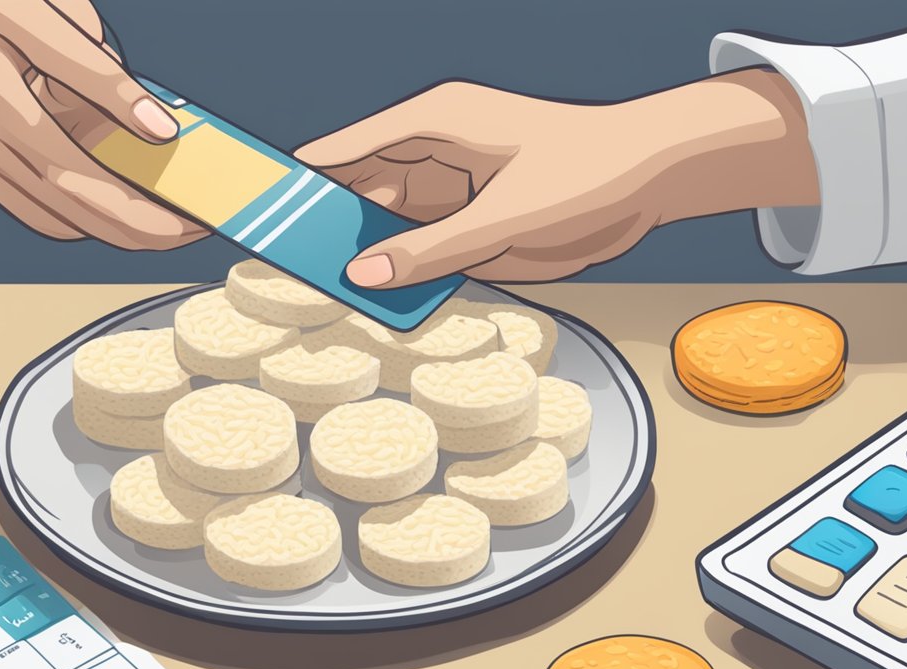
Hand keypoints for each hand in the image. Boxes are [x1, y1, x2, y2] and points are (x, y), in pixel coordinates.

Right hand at [0, 0, 206, 248]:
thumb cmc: (17, 1)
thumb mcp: (56, 23)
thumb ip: (102, 76)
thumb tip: (160, 130)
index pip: (62, 168)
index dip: (127, 199)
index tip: (184, 215)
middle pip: (66, 205)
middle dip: (138, 228)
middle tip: (196, 229)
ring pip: (61, 221)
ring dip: (122, 230)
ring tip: (179, 221)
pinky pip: (52, 213)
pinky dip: (100, 218)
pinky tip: (142, 210)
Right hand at [295, 68, 817, 286]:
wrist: (652, 179)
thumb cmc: (588, 170)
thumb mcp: (505, 215)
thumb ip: (433, 250)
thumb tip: (362, 275)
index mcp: (433, 126)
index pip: (345, 152)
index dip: (299, 181)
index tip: (254, 211)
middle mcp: (435, 157)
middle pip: (360, 195)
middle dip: (324, 231)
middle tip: (278, 272)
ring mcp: (454, 193)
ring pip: (389, 230)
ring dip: (363, 260)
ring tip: (314, 297)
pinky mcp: (475, 225)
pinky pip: (425, 252)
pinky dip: (404, 276)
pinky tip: (378, 304)